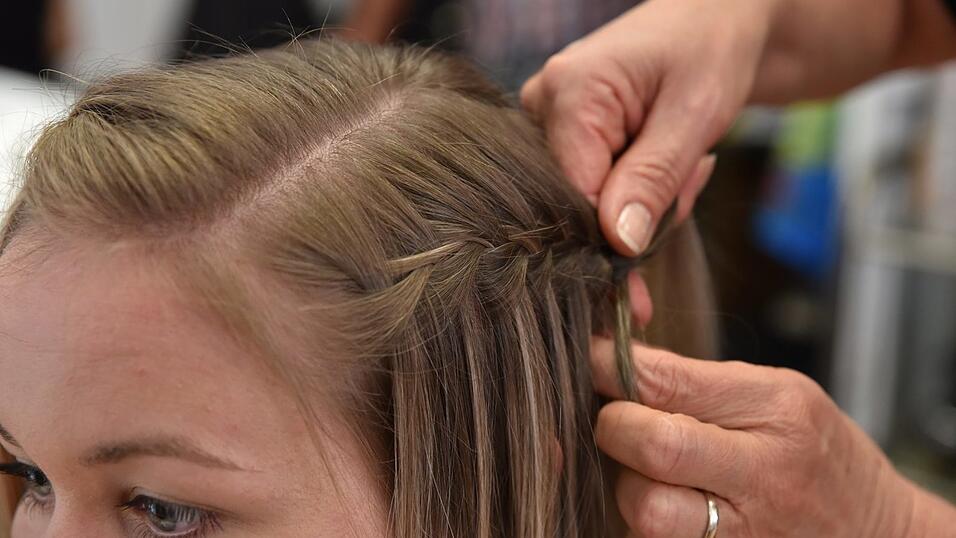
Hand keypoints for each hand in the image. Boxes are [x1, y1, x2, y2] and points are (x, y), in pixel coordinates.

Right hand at [521, 0, 772, 255]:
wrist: (717, 19)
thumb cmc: (711, 47)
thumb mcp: (695, 114)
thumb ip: (654, 178)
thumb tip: (620, 243)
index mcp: (567, 90)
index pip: (576, 196)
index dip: (624, 224)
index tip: (673, 206)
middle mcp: (541, 106)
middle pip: (580, 202)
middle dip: (642, 206)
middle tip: (691, 168)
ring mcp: (547, 122)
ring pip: (591, 203)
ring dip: (647, 199)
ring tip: (683, 156)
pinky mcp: (561, 136)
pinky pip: (594, 191)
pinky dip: (637, 191)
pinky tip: (663, 159)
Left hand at [590, 337, 919, 537]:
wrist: (875, 535)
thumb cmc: (814, 453)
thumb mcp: (778, 394)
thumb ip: (697, 379)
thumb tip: (612, 359)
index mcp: (777, 413)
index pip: (667, 384)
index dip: (611, 368)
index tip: (594, 361)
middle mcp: (764, 477)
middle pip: (652, 447)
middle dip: (614, 426)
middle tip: (619, 420)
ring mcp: (745, 535)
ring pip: (643, 510)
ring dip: (628, 483)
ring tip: (648, 471)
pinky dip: (644, 521)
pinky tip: (663, 501)